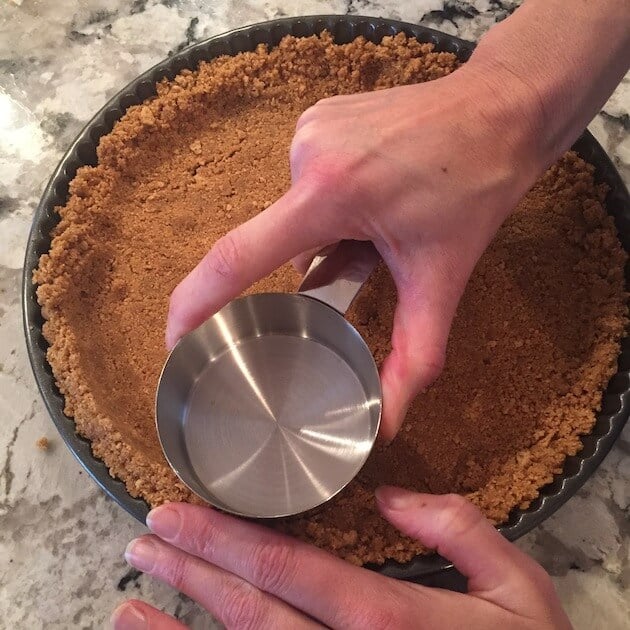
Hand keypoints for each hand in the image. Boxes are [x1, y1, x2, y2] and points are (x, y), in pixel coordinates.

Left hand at [112, 488, 570, 628]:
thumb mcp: (517, 587)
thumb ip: (456, 528)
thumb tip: (390, 498)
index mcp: (387, 620)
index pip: (287, 569)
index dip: (224, 539)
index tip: (175, 515)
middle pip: (250, 614)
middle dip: (190, 573)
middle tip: (142, 543)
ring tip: (128, 608)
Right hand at [165, 63, 543, 439]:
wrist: (499, 111)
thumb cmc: (476, 189)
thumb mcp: (443, 280)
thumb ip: (415, 357)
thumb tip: (389, 424)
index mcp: (329, 194)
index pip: (237, 257)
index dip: (194, 302)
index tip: (175, 339)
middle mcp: (305, 154)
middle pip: (283, 241)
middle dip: (318, 264)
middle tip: (371, 260)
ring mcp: (308, 129)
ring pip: (297, 213)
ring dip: (329, 233)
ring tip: (382, 223)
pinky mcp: (316, 117)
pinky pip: (306, 180)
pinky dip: (330, 202)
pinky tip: (374, 195)